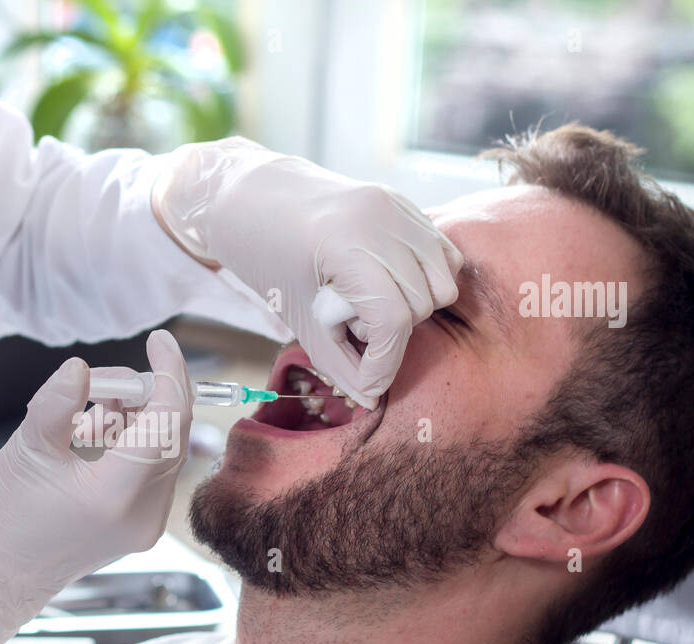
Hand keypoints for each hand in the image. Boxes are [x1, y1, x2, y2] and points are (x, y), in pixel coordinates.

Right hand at [0, 330, 192, 643]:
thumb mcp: (26, 448)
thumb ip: (58, 404)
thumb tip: (80, 367)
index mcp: (115, 495)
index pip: (168, 422)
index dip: (170, 374)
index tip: (160, 340)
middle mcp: (142, 515)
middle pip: (171, 433)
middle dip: (143, 395)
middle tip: (100, 383)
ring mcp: (144, 525)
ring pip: (162, 450)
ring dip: (132, 418)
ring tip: (82, 416)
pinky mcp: (138, 528)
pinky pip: (150, 470)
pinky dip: (128, 442)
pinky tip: (88, 436)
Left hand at [152, 136, 462, 407]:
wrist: (249, 195)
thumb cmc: (263, 255)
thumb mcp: (297, 315)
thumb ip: (337, 361)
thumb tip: (371, 397)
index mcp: (348, 243)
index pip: (393, 319)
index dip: (383, 362)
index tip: (367, 383)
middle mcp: (382, 218)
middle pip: (423, 303)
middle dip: (392, 331)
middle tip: (350, 326)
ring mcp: (397, 205)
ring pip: (444, 280)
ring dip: (413, 306)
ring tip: (367, 302)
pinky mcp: (404, 202)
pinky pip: (442, 253)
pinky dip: (423, 278)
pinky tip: (384, 282)